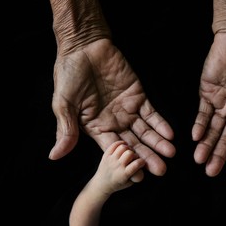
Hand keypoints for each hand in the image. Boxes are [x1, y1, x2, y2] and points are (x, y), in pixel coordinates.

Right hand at [48, 39, 175, 175]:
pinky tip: (170, 134)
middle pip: (133, 144)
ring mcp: (127, 110)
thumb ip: (66, 129)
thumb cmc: (69, 74)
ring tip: (170, 154)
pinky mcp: (138, 96)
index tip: (139, 178)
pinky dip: (160, 123)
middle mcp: (113, 122)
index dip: (126, 163)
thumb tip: (54, 156)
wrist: (84, 46)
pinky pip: (151, 113)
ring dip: (158, 142)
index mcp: (96, 127)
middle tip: (162, 170)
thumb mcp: (64, 104)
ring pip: (145, 131)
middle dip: (147, 157)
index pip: (114, 150)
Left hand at [94, 140, 145, 193]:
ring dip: (127, 148)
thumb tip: (144, 165)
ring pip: (122, 147)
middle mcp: (117, 166)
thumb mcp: (129, 183)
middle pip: (129, 153)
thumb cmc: (117, 184)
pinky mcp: (106, 155)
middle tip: (133, 157)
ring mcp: (111, 159)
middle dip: (134, 154)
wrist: (101, 184)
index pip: (136, 164)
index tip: (142, 162)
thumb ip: (136, 174)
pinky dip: (120, 143)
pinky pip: (114, 145)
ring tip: (128, 152)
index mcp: (124, 174)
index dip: (141, 162)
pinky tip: (123, 146)